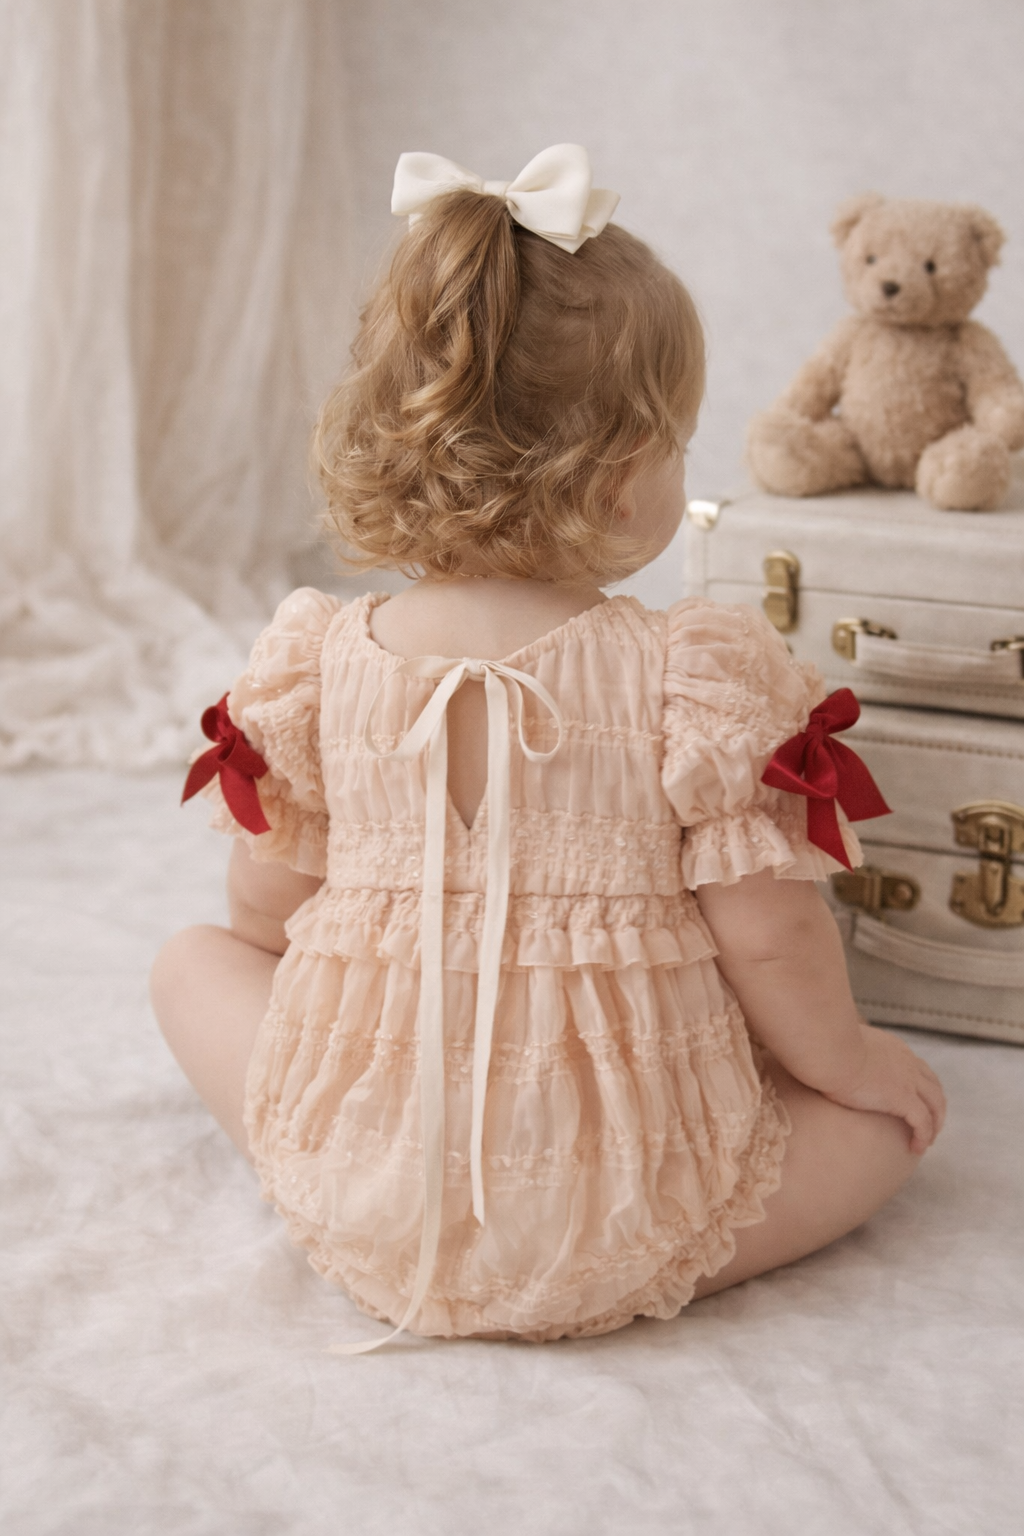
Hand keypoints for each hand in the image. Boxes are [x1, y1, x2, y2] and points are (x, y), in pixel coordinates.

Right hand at [821, 1022, 945, 1153]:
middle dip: (934, 1106)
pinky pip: (923, 1122)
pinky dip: (923, 1136)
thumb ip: (846, 1050)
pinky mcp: (904, 1099)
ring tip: (926, 1141)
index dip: (920, 1085)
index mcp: (892, 1048)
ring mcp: (908, 1080)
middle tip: (929, 1124)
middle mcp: (906, 1062)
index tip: (915, 1099)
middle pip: (933, 1086)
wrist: (831, 1050)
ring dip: (934, 1124)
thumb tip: (832, 1055)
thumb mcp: (841, 1045)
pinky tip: (916, 1148)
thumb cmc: (827, 1047)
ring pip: (935, 1105)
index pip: (915, 1067)